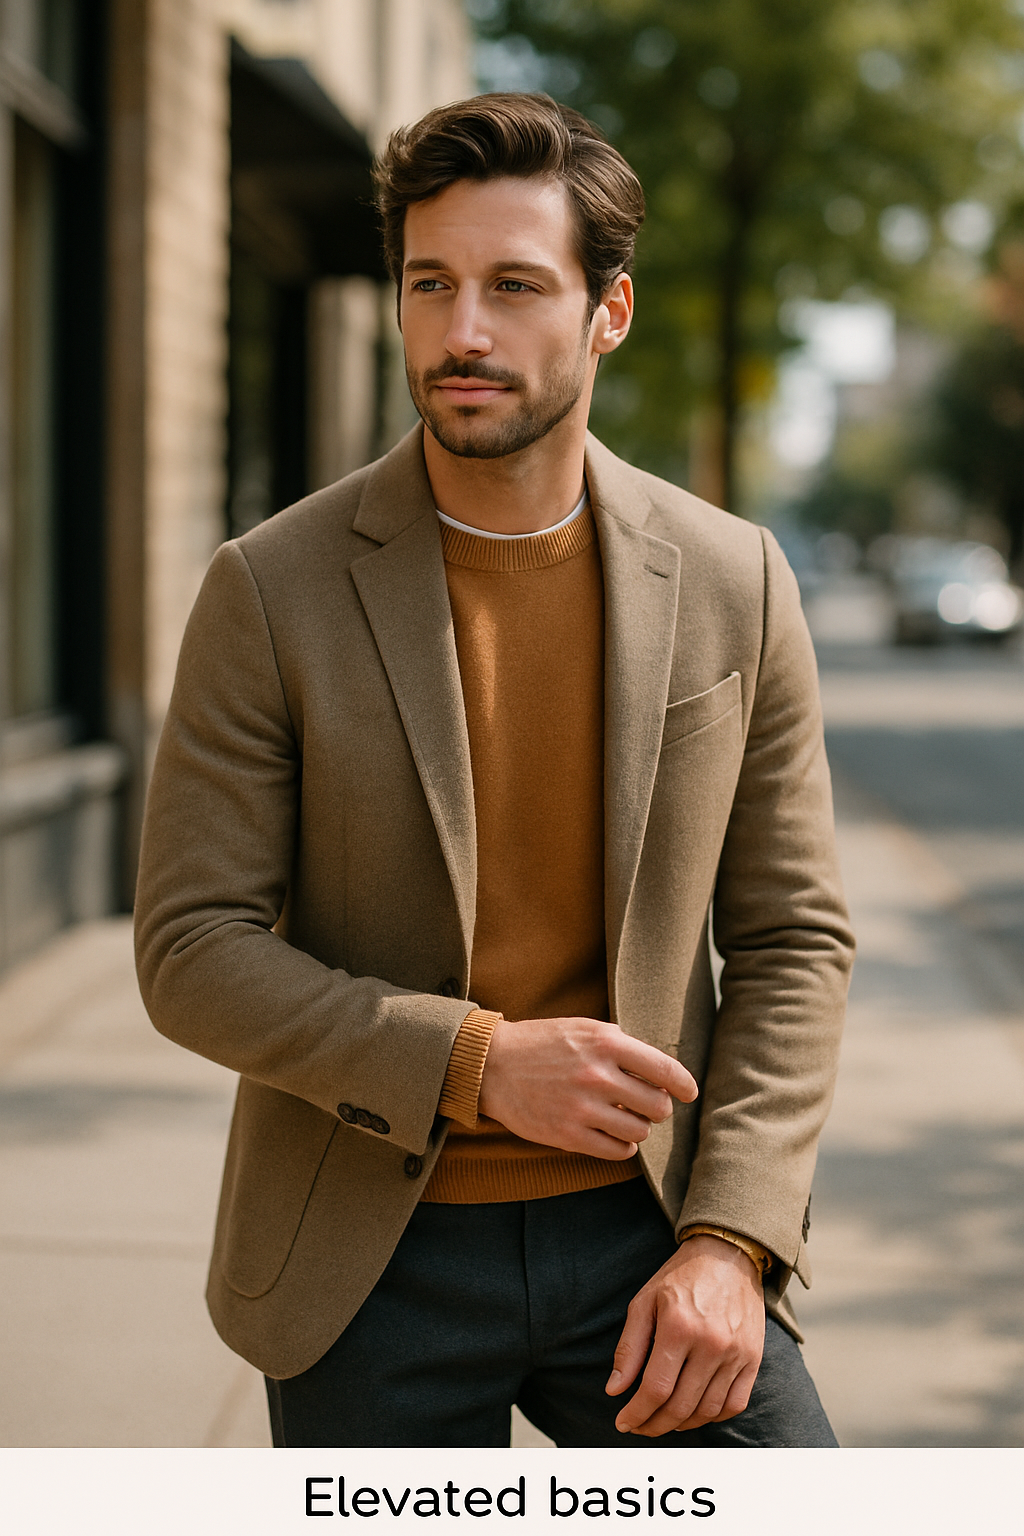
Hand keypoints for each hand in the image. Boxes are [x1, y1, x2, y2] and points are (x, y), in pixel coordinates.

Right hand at [477, 1016, 696, 1158]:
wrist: (493, 1065)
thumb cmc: (543, 1043)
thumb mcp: (584, 1029)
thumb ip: (621, 1045)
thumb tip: (660, 1073)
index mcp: (606, 1043)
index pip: (664, 1070)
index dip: (683, 1084)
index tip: (688, 1093)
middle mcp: (598, 1075)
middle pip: (657, 1106)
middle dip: (656, 1107)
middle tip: (644, 1104)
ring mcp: (583, 1107)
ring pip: (640, 1131)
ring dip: (638, 1127)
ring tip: (624, 1118)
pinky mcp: (568, 1135)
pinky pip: (617, 1150)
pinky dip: (623, 1146)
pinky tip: (613, 1135)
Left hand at [606, 1234, 765, 1435]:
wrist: (727, 1255)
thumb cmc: (680, 1277)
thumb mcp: (645, 1301)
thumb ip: (630, 1347)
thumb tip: (614, 1390)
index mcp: (679, 1327)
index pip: (655, 1388)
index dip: (637, 1413)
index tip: (623, 1422)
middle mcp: (711, 1343)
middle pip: (680, 1406)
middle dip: (655, 1425)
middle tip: (640, 1426)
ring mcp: (736, 1353)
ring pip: (707, 1410)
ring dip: (682, 1424)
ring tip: (664, 1421)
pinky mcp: (753, 1358)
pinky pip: (735, 1404)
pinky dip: (713, 1417)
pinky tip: (695, 1413)